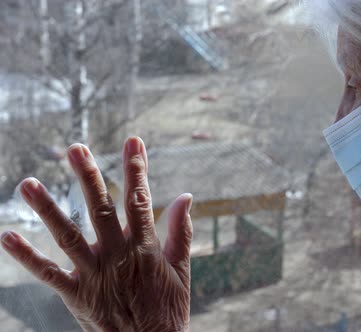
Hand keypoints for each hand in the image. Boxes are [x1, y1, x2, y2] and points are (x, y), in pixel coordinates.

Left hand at [1, 137, 192, 331]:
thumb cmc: (168, 307)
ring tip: (28, 183)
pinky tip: (7, 235)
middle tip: (75, 149)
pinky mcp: (76, 295)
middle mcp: (118, 256)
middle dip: (89, 177)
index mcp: (146, 247)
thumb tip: (186, 196)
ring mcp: (94, 275)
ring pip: (68, 236)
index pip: (140, 200)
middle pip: (101, 209)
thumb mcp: (181, 268)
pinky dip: (27, 256)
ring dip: (48, 209)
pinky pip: (48, 274)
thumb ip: (181, 231)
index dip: (136, 169)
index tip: (133, 142)